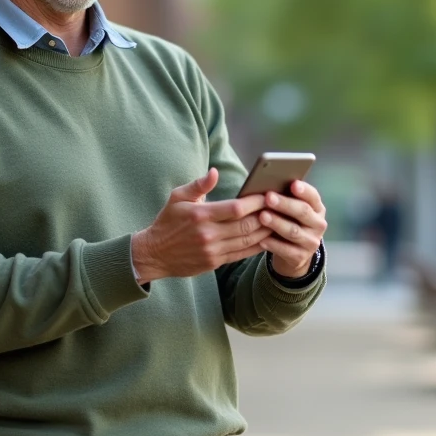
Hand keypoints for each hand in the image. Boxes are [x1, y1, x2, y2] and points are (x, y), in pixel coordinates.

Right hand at [131, 168, 271, 283]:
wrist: (154, 254)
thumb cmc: (167, 221)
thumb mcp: (177, 197)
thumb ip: (199, 185)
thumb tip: (215, 172)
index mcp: (200, 215)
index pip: (236, 208)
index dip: (255, 201)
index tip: (267, 193)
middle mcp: (208, 234)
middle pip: (246, 225)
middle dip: (266, 215)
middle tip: (280, 206)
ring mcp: (213, 251)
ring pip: (248, 240)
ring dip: (266, 230)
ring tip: (280, 220)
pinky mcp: (215, 262)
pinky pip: (242, 254)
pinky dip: (258, 246)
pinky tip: (268, 238)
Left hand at [260, 180, 328, 278]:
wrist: (294, 253)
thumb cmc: (289, 222)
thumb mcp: (292, 210)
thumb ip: (286, 198)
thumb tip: (268, 184)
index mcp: (317, 208)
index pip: (313, 196)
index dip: (304, 190)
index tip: (293, 184)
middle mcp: (318, 224)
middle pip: (303, 212)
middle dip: (285, 204)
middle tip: (268, 197)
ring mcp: (312, 242)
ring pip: (294, 231)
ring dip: (277, 223)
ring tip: (262, 216)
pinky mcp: (302, 257)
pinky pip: (286, 250)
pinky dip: (273, 245)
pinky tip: (262, 240)